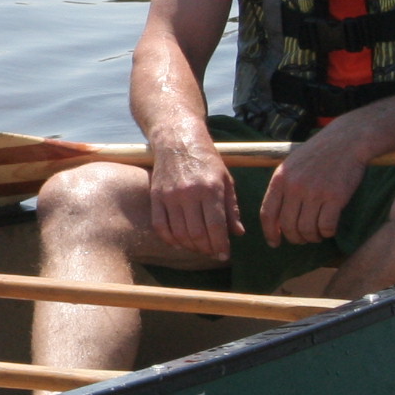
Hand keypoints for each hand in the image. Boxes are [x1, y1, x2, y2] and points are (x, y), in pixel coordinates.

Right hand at [148, 136, 244, 259]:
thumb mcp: (226, 179)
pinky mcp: (155, 196)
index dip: (221, 245)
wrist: (177, 139)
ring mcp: (170, 195)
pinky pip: (160, 226)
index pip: (215, 226)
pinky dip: (169, 239)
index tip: (225, 255)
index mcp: (210, 188)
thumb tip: (238, 233)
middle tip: (212, 252)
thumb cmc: (206, 160)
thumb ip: (232, 207)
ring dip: (190, 246)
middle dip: (207, 248)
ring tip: (199, 248)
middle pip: (197, 233)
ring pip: (179, 233)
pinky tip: (179, 243)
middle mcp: (189, 193)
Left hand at [258, 123, 376, 247]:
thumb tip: (276, 218)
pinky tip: (329, 229)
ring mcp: (314, 192)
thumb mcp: (291, 165)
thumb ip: (283, 187)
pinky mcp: (335, 197)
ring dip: (312, 237)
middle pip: (288, 226)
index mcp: (280, 179)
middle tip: (303, 238)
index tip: (274, 243)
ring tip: (317, 234)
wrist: (346, 140)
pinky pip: (326, 226)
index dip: (270, 232)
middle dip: (295, 238)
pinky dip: (327, 232)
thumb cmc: (318, 153)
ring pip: (306, 229)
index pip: (267, 213)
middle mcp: (294, 187)